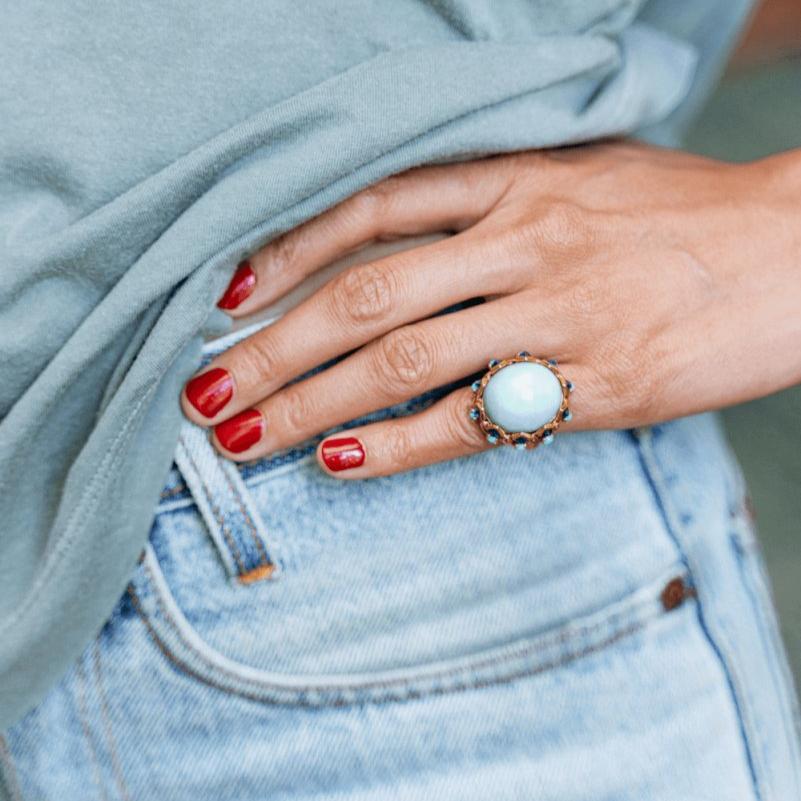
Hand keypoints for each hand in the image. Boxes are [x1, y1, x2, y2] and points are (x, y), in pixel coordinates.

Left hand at [181, 141, 800, 476]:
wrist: (799, 251)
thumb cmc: (681, 217)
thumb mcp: (580, 180)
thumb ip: (492, 207)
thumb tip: (399, 252)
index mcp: (516, 178)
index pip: (369, 207)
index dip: (286, 254)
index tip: (225, 301)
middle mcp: (525, 238)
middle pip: (364, 294)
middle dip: (273, 350)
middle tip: (206, 395)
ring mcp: (559, 311)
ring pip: (403, 360)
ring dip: (311, 406)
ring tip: (246, 440)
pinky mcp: (597, 383)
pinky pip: (475, 418)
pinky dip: (400, 445)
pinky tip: (344, 464)